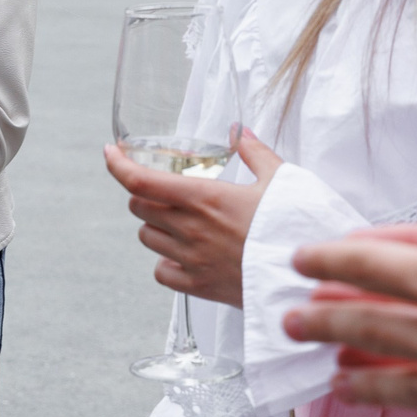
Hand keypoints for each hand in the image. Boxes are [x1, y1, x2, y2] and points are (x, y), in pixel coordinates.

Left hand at [104, 130, 283, 306]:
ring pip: (147, 237)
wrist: (307, 278)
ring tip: (183, 224)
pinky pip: (161, 271)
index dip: (117, 164)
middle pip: (139, 207)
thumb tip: (240, 131)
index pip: (141, 180)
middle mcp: (190, 227)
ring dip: (156, 226)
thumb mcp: (281, 180)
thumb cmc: (296, 226)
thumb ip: (255, 153)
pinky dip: (166, 262)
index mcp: (205, 197)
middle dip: (146, 196)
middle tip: (168, 194)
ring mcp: (192, 258)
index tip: (110, 152)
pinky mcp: (198, 286)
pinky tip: (185, 255)